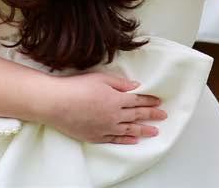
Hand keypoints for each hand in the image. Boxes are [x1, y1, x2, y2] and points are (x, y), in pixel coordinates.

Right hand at [42, 73, 166, 143]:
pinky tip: (134, 140)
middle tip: (163, 116)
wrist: (55, 103)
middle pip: (137, 116)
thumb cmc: (76, 88)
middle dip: (152, 115)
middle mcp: (114, 115)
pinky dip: (126, 140)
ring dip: (143, 130)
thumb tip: (135, 86)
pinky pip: (114, 139)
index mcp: (117, 99)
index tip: (159, 102)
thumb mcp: (101, 78)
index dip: (149, 101)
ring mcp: (105, 128)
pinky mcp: (95, 136)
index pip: (138, 101)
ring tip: (154, 131)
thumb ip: (120, 83)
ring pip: (129, 130)